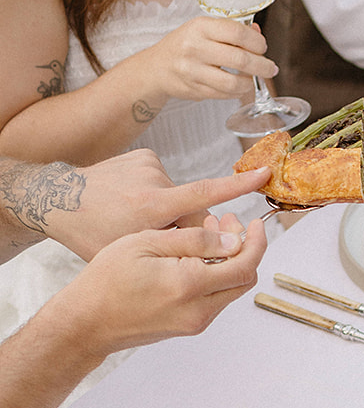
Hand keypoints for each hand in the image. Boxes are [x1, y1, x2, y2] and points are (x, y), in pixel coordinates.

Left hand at [42, 150, 270, 259]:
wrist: (57, 198)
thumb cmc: (90, 231)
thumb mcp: (132, 252)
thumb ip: (174, 251)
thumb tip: (212, 244)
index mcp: (151, 206)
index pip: (205, 193)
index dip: (237, 186)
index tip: (263, 174)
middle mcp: (153, 179)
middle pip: (191, 209)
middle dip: (184, 227)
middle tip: (156, 239)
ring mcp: (148, 164)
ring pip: (177, 198)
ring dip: (167, 212)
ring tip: (134, 218)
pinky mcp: (144, 155)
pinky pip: (165, 182)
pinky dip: (156, 195)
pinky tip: (132, 201)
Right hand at [63, 215, 266, 359]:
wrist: (88, 322)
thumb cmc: (108, 279)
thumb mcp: (147, 242)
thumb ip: (194, 241)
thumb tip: (232, 239)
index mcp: (190, 285)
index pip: (244, 265)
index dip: (256, 242)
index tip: (255, 223)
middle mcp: (199, 310)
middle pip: (244, 280)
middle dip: (244, 249)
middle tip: (227, 223)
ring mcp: (195, 323)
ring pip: (231, 290)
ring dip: (228, 262)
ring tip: (207, 235)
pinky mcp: (188, 327)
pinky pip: (215, 299)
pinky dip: (215, 277)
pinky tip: (196, 258)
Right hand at [132, 15, 278, 105]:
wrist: (157, 67)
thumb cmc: (185, 44)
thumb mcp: (203, 29)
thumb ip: (230, 30)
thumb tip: (258, 32)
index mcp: (200, 27)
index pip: (237, 32)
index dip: (257, 41)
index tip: (263, 47)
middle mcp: (195, 48)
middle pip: (240, 58)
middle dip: (262, 66)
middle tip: (271, 68)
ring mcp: (194, 71)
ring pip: (234, 82)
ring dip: (250, 83)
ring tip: (253, 79)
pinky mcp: (195, 90)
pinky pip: (225, 94)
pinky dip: (237, 92)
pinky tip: (238, 85)